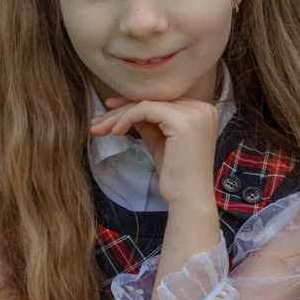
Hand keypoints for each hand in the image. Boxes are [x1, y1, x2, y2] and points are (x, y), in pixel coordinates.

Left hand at [92, 94, 221, 213]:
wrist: (188, 199)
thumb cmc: (175, 175)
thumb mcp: (160, 141)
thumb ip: (149, 122)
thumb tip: (124, 107)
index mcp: (202, 111)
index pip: (161, 102)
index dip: (132, 106)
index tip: (108, 115)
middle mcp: (202, 108)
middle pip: (153, 101)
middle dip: (120, 110)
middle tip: (97, 122)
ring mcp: (194, 112)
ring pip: (146, 104)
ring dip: (118, 116)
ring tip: (98, 129)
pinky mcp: (182, 120)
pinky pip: (145, 110)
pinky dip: (126, 118)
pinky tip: (114, 132)